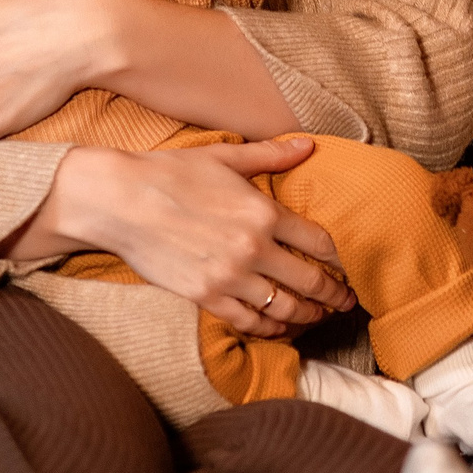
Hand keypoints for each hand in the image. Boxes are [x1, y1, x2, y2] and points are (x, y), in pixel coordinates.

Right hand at [22, 139, 355, 337]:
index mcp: (263, 212)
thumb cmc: (170, 173)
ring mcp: (229, 277)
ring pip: (285, 307)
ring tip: (321, 316)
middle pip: (311, 280)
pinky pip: (250, 322)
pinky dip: (271, 328)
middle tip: (349, 300)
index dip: (343, 257)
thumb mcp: (224, 157)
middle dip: (335, 293)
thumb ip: (271, 155)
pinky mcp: (205, 297)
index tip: (354, 266)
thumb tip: (308, 144)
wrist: (118, 201)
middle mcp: (253, 248)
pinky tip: (281, 327)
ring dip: (310, 315)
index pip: (321, 242)